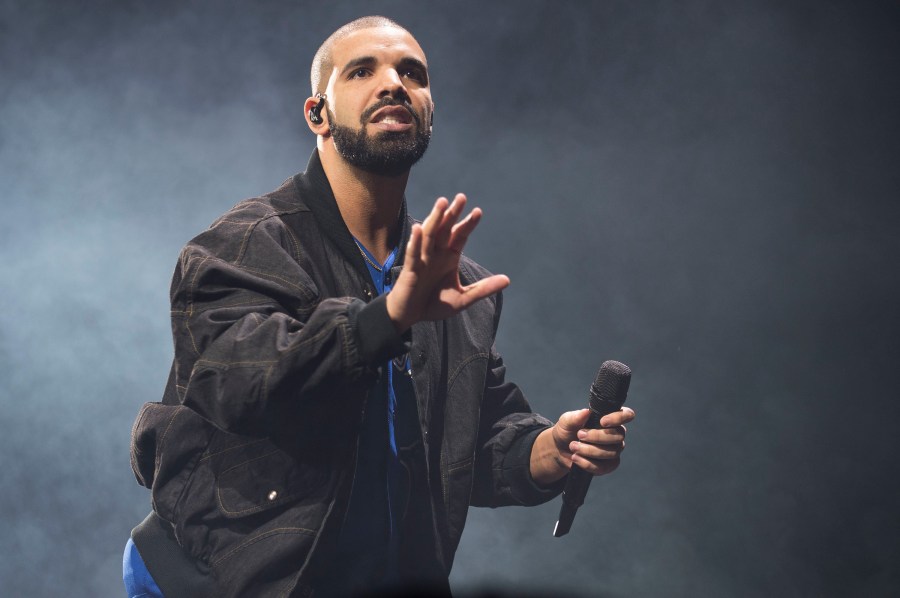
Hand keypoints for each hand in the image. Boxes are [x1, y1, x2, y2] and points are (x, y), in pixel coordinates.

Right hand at [386, 194, 509, 331]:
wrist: (411, 315)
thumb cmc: (434, 304)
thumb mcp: (463, 298)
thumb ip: (483, 289)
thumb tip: (507, 280)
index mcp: (449, 257)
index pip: (460, 236)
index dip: (468, 223)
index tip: (478, 212)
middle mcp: (436, 253)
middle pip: (445, 229)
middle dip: (453, 213)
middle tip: (461, 197)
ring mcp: (422, 259)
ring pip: (429, 234)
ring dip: (435, 218)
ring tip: (442, 202)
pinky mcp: (410, 269)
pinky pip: (413, 253)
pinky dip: (415, 241)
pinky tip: (418, 228)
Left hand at [555, 407, 634, 474]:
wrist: (560, 450)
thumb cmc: (567, 431)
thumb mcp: (566, 421)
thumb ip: (575, 417)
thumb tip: (586, 412)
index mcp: (610, 419)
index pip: (627, 415)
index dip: (618, 418)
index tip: (602, 422)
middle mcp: (616, 434)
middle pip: (618, 436)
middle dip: (597, 436)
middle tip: (579, 435)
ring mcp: (614, 450)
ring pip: (611, 452)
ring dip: (589, 450)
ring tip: (573, 446)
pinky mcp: (608, 465)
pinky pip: (604, 467)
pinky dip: (588, 464)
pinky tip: (576, 458)